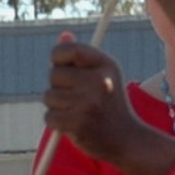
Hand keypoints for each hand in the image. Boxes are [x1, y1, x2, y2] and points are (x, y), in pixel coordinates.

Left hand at [46, 39, 174, 174]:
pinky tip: (73, 125)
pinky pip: (49, 117)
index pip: (68, 50)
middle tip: (75, 97)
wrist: (126, 139)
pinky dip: (56, 123)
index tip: (60, 66)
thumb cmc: (109, 104)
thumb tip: (63, 35)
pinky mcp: (78, 123)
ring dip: (57, 106)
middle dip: (58, 86)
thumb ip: (80, 57)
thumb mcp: (102, 75)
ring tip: (76, 112)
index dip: (57, 57)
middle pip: (54, 75)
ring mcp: (88, 103)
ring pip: (49, 97)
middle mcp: (98, 81)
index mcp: (105, 64)